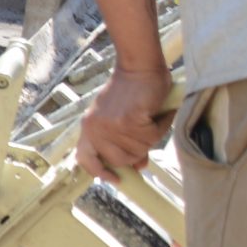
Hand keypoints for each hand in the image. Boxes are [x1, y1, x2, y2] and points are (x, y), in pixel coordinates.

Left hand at [78, 62, 175, 181]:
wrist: (138, 67)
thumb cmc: (130, 91)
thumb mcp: (119, 119)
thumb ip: (122, 142)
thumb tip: (139, 166)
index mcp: (88, 128)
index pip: (85, 159)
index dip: (100, 172)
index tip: (116, 179)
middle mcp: (95, 128)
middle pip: (120, 160)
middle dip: (138, 152)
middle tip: (145, 132)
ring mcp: (110, 125)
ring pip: (139, 150)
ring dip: (152, 136)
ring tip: (149, 117)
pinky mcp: (128, 120)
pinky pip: (152, 136)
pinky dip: (161, 125)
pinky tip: (157, 112)